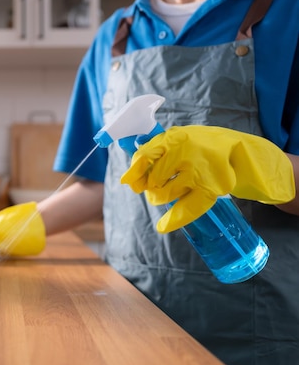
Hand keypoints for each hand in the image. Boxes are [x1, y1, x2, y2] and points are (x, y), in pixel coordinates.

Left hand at [121, 125, 295, 232]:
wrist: (235, 149)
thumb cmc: (196, 145)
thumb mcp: (175, 140)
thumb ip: (152, 153)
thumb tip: (128, 179)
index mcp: (173, 138)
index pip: (143, 157)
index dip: (134, 172)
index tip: (129, 181)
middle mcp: (185, 153)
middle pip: (152, 180)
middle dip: (150, 186)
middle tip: (155, 185)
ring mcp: (198, 172)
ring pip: (164, 195)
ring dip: (160, 198)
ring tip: (166, 192)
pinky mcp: (210, 189)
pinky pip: (186, 209)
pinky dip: (173, 220)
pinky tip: (163, 226)